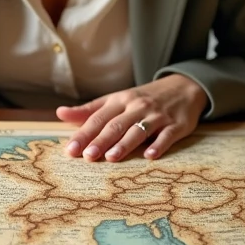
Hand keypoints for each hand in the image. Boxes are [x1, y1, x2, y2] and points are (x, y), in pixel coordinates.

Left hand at [55, 74, 207, 161]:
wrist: (183, 87)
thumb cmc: (142, 99)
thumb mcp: (116, 100)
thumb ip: (89, 110)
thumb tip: (61, 113)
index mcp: (120, 100)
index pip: (98, 118)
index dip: (84, 133)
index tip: (71, 149)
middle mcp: (137, 107)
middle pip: (116, 125)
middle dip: (101, 140)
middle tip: (88, 156)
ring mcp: (157, 116)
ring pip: (139, 130)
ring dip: (125, 144)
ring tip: (111, 157)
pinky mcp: (177, 125)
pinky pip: (167, 136)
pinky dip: (159, 145)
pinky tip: (150, 155)